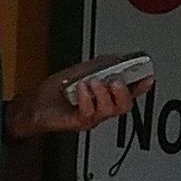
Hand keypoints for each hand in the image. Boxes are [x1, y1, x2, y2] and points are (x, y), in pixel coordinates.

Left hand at [7, 58, 151, 140]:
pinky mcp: (79, 122)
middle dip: (124, 91)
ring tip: (92, 82)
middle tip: (115, 80)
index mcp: (105, 95)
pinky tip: (80, 88)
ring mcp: (92, 116)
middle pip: (125, 105)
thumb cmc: (55, 91)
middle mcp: (101, 108)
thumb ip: (99, 66)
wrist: (33, 104)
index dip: (141, 86)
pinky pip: (90, 113)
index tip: (147, 76)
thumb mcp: (80, 72)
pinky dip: (87, 97)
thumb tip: (117, 59)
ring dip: (103, 92)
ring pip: (111, 110)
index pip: (130, 92)